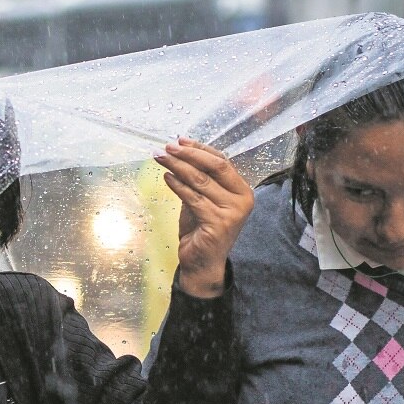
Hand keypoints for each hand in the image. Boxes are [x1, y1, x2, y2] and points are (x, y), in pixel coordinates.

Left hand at [154, 137, 252, 297]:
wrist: (203, 264)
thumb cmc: (201, 231)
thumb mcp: (203, 200)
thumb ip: (199, 180)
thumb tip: (180, 153)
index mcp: (242, 191)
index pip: (222, 161)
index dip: (200, 149)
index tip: (180, 140)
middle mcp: (242, 199)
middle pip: (215, 166)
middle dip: (189, 154)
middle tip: (168, 147)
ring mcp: (232, 212)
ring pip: (201, 181)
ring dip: (178, 166)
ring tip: (161, 158)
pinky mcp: (218, 223)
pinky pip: (193, 198)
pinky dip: (177, 185)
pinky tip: (166, 177)